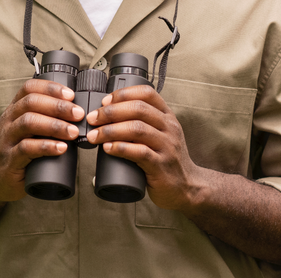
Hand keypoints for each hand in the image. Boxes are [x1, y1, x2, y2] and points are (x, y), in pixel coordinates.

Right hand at [0, 78, 84, 202]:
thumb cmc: (20, 153)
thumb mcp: (30, 131)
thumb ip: (46, 120)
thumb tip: (78, 113)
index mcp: (15, 109)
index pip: (29, 88)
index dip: (51, 88)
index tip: (71, 95)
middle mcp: (9, 120)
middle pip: (31, 102)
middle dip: (58, 106)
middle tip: (78, 114)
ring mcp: (7, 139)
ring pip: (28, 122)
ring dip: (54, 125)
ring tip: (73, 132)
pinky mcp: (10, 159)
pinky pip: (26, 148)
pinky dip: (46, 146)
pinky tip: (61, 148)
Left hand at [85, 85, 206, 211]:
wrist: (187, 187)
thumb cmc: (167, 159)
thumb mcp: (161, 135)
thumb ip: (142, 123)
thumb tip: (106, 117)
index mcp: (167, 116)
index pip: (147, 93)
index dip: (123, 94)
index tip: (105, 101)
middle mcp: (169, 128)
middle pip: (138, 109)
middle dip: (110, 111)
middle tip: (93, 118)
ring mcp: (167, 146)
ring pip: (137, 129)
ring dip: (110, 130)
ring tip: (94, 135)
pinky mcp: (161, 165)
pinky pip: (139, 152)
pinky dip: (120, 148)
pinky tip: (108, 148)